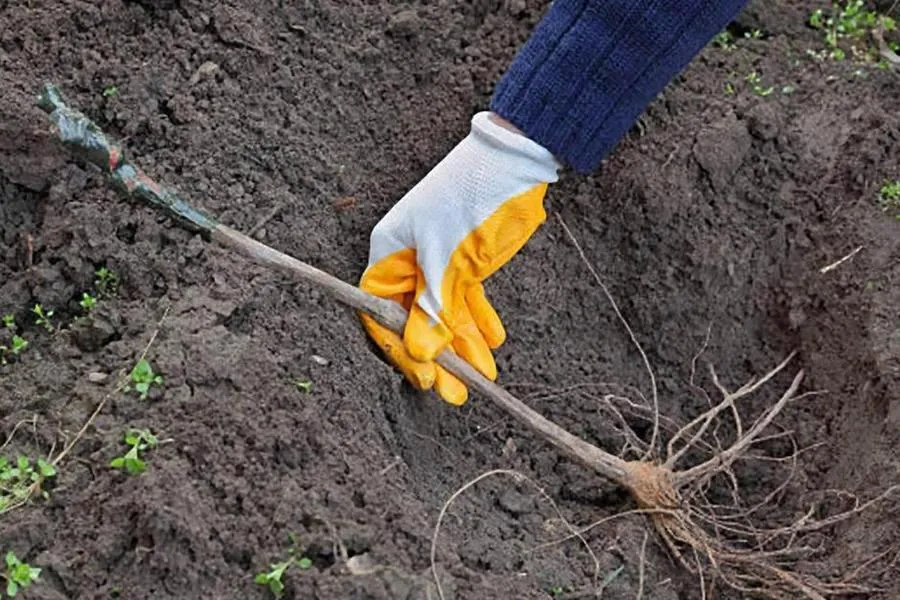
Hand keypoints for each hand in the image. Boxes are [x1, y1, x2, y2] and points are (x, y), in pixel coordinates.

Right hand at [359, 111, 559, 404]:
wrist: (516, 160)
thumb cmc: (472, 198)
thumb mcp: (450, 258)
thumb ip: (435, 309)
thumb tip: (421, 355)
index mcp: (390, 253)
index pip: (382, 312)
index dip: (400, 349)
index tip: (426, 378)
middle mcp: (409, 260)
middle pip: (415, 320)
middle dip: (438, 357)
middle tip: (457, 393)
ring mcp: (438, 261)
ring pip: (445, 315)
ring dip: (464, 345)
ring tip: (484, 376)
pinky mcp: (466, 261)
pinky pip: (466, 300)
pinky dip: (478, 320)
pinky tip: (493, 342)